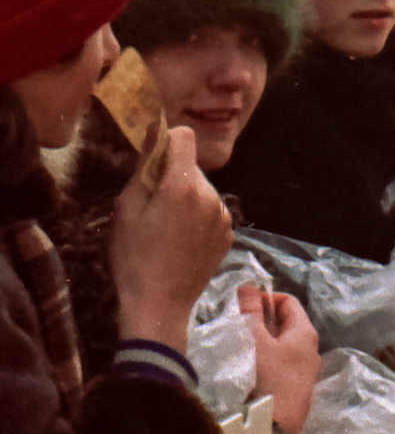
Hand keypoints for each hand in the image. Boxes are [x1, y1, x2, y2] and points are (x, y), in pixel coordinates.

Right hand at [111, 126, 232, 355]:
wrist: (158, 305)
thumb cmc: (134, 256)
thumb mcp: (128, 207)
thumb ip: (145, 164)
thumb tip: (156, 128)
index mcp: (184, 185)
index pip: (184, 136)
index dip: (165, 142)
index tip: (151, 162)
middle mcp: (211, 196)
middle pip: (191, 166)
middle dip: (172, 176)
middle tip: (151, 207)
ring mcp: (223, 216)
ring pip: (202, 189)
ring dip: (186, 197)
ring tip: (165, 228)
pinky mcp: (227, 234)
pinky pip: (211, 210)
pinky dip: (197, 216)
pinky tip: (180, 240)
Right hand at [238, 286, 320, 433]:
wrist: (275, 428)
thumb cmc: (268, 379)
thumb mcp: (255, 340)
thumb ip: (250, 312)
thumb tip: (249, 286)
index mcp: (305, 333)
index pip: (288, 301)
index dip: (266, 297)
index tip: (243, 304)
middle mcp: (310, 349)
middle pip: (285, 323)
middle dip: (261, 319)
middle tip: (237, 324)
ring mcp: (305, 370)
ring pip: (281, 344)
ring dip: (261, 340)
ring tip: (240, 345)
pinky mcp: (296, 388)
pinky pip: (280, 363)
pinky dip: (265, 358)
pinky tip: (249, 367)